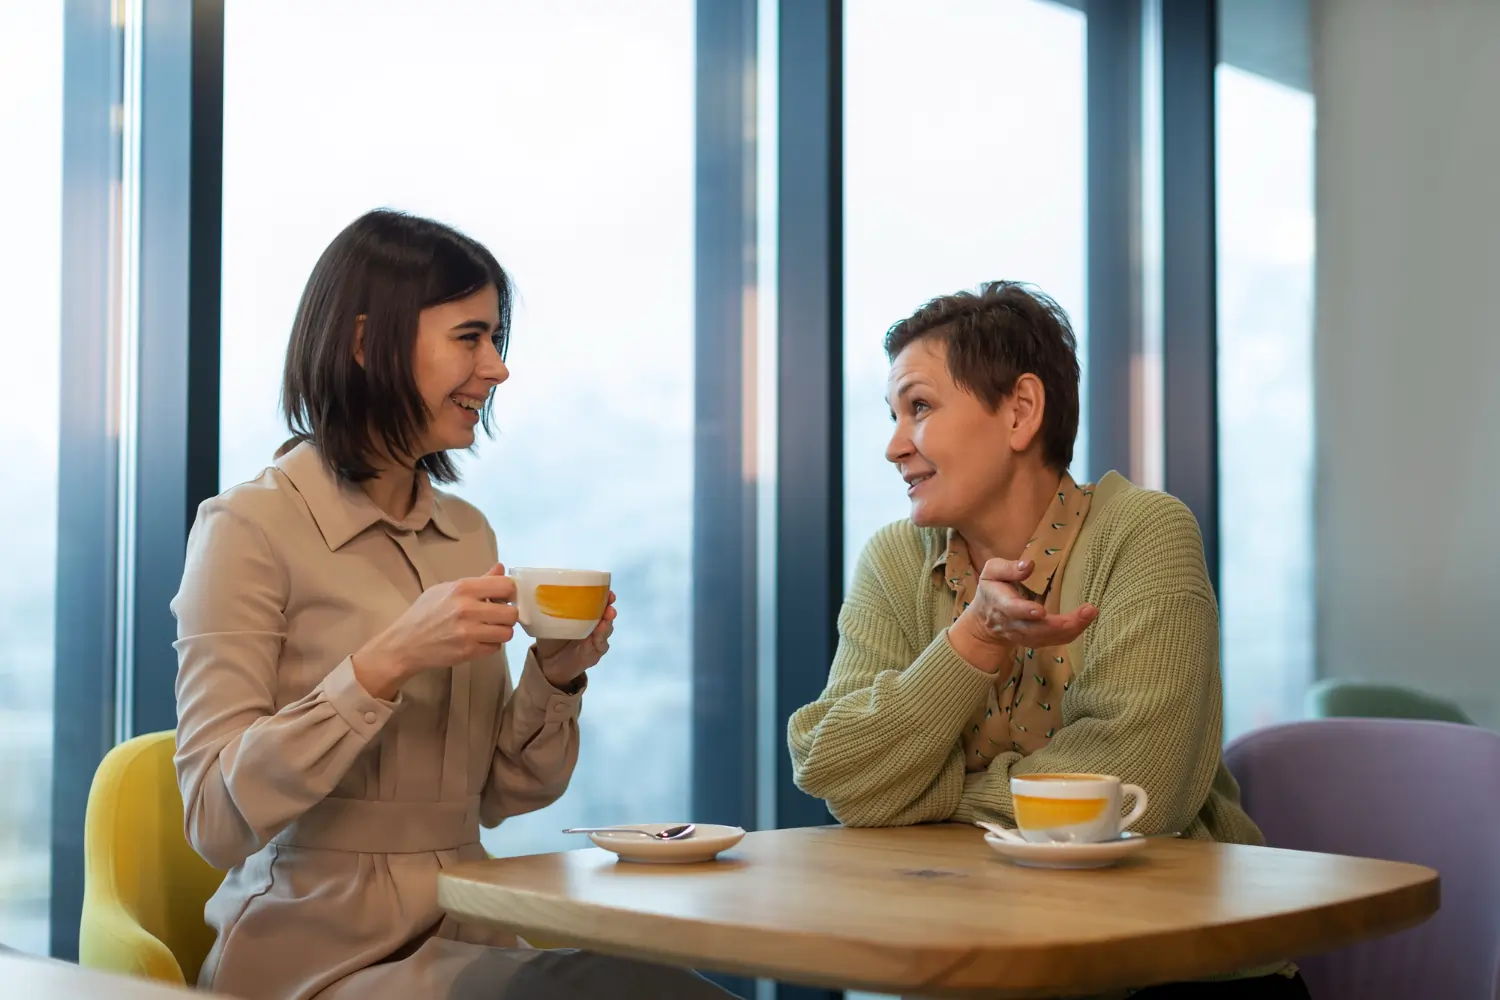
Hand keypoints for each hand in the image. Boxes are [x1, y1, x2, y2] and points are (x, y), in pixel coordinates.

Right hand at [353, 564, 518, 698]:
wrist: (404, 644)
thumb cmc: (424, 613)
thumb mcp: (446, 589)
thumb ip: (477, 581)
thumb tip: (501, 569)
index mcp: (463, 588)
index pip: (506, 586)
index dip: (510, 593)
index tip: (505, 598)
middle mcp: (468, 609)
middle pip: (511, 612)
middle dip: (508, 615)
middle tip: (498, 617)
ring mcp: (468, 632)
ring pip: (507, 632)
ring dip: (501, 631)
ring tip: (489, 629)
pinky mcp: (468, 652)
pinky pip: (496, 648)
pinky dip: (491, 645)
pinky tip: (479, 640)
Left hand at [534, 590, 616, 688]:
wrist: (547, 664)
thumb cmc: (549, 639)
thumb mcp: (546, 622)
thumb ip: (545, 610)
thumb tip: (536, 593)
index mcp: (584, 615)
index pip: (597, 602)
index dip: (603, 594)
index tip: (606, 588)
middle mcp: (593, 625)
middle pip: (605, 612)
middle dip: (609, 604)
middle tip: (610, 597)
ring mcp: (596, 638)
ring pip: (607, 627)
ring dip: (608, 619)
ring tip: (608, 613)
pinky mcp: (595, 652)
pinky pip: (602, 643)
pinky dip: (602, 635)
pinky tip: (601, 628)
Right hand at [949, 558, 1096, 672]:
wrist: (986, 621)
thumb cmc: (992, 589)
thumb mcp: (991, 572)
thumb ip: (1008, 568)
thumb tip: (1029, 565)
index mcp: (1001, 604)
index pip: (1012, 610)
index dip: (1025, 611)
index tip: (1041, 611)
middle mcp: (1013, 625)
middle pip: (1037, 629)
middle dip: (1063, 623)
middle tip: (1088, 610)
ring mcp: (1024, 636)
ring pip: (1048, 638)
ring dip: (1072, 629)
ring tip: (1091, 614)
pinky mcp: (1035, 641)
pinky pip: (1054, 641)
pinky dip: (1071, 633)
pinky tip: (1085, 621)